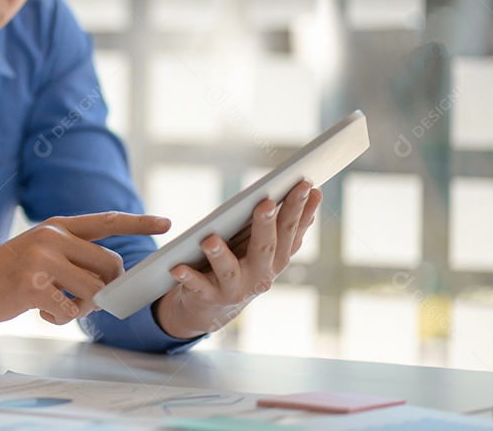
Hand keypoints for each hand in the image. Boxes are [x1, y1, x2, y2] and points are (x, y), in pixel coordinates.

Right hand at [0, 212, 170, 341]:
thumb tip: (107, 279)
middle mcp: (51, 238)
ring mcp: (41, 260)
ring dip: (83, 307)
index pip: (106, 221)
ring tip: (58, 307)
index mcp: (55, 226)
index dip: (139, 222)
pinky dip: (61, 317)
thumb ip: (69, 256)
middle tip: (86, 300)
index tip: (167, 222)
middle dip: (107, 288)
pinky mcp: (32, 285)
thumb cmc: (2, 274)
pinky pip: (69, 309)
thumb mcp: (36, 252)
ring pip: (93, 289)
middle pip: (109, 264)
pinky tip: (41, 312)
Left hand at [155, 181, 322, 338]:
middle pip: (265, 248)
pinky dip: (187, 277)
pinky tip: (176, 268)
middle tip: (266, 203)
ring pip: (229, 270)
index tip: (306, 186)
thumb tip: (315, 192)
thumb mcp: (265, 245)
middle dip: (267, 225)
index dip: (299, 209)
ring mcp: (235, 289)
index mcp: (277, 259)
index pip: (290, 230)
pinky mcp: (209, 298)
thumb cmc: (241, 264)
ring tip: (209, 239)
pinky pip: (198, 287)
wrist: (213, 307)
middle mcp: (261, 276)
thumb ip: (287, 224)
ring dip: (220, 254)